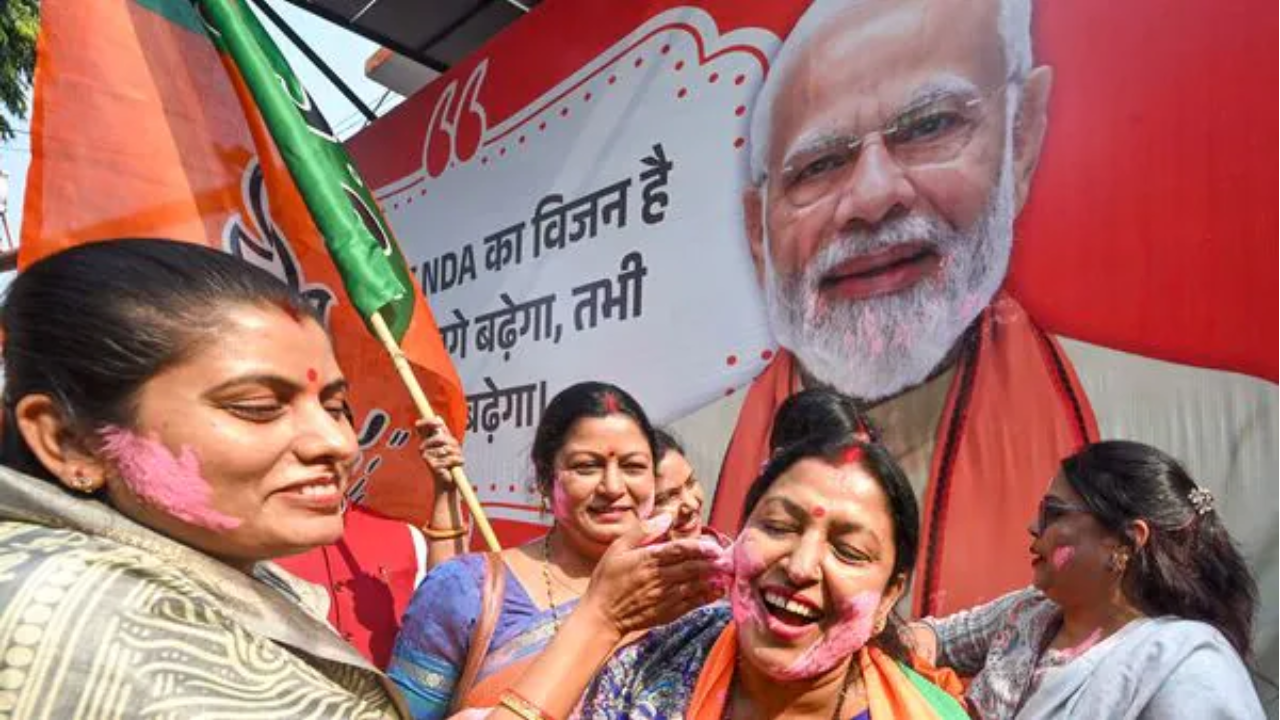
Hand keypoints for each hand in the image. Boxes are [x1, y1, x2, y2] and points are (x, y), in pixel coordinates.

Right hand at [416, 416, 463, 488]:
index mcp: (425, 440)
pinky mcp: (432, 466)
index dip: (429, 422)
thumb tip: (438, 417)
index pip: (421, 426)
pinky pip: (449, 459)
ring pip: (447, 449)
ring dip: (457, 454)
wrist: (448, 480)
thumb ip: (443, 431)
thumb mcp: (448, 444)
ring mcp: (426, 457)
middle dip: (453, 443)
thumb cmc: (448, 461)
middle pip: (440, 437)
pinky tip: (455, 465)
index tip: (439, 424)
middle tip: (458, 450)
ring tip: (457, 459)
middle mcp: (423, 447)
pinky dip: (457, 461)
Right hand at [578, 513, 723, 637]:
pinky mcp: (668, 612)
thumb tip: (665, 517)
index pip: (678, 551)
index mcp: (648, 560)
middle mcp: (660, 578)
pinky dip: (706, 597)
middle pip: (691, 568)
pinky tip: (717, 591)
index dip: (699, 548)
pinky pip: (691, 604)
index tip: (714, 546)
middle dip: (712, 563)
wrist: (602, 616)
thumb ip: (642, 531)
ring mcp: (665, 597)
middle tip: (728, 558)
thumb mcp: (617, 549)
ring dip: (713, 579)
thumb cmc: (608, 579)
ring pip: (695, 586)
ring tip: (727, 572)